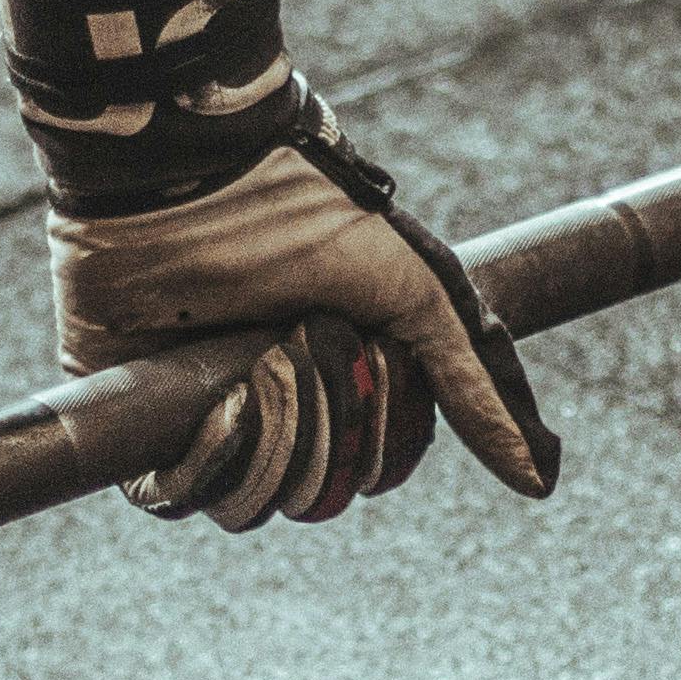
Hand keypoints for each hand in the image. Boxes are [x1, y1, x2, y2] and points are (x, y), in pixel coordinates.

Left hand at [49, 101, 558, 529]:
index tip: (375, 357)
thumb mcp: (417, 294)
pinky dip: (207, 459)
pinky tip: (217, 399)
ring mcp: (204, 419)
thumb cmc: (307, 217)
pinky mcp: (141, 419)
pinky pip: (176, 498)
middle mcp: (273, 411)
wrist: (194, 178)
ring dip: (272, 432)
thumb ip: (474, 388)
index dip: (382, 436)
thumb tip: (539, 484)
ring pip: (254, 501)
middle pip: (320, 491)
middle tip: (307, 336)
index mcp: (336, 386)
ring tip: (259, 358)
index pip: (374, 471)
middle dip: (327, 418)